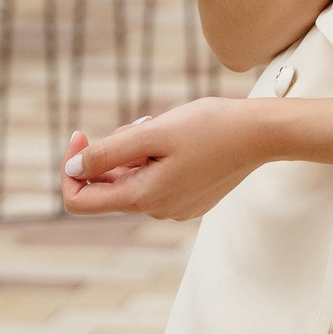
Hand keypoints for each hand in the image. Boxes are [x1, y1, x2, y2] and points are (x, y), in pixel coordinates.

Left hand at [62, 100, 272, 219]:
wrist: (262, 133)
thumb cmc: (210, 127)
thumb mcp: (152, 133)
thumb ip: (107, 153)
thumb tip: (70, 171)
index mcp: (144, 197)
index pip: (81, 201)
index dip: (72, 169)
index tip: (81, 135)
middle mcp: (158, 210)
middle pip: (111, 185)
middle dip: (114, 152)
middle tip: (144, 122)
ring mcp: (177, 208)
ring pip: (136, 179)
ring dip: (138, 152)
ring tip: (167, 127)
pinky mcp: (192, 199)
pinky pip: (158, 181)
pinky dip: (157, 159)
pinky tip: (182, 140)